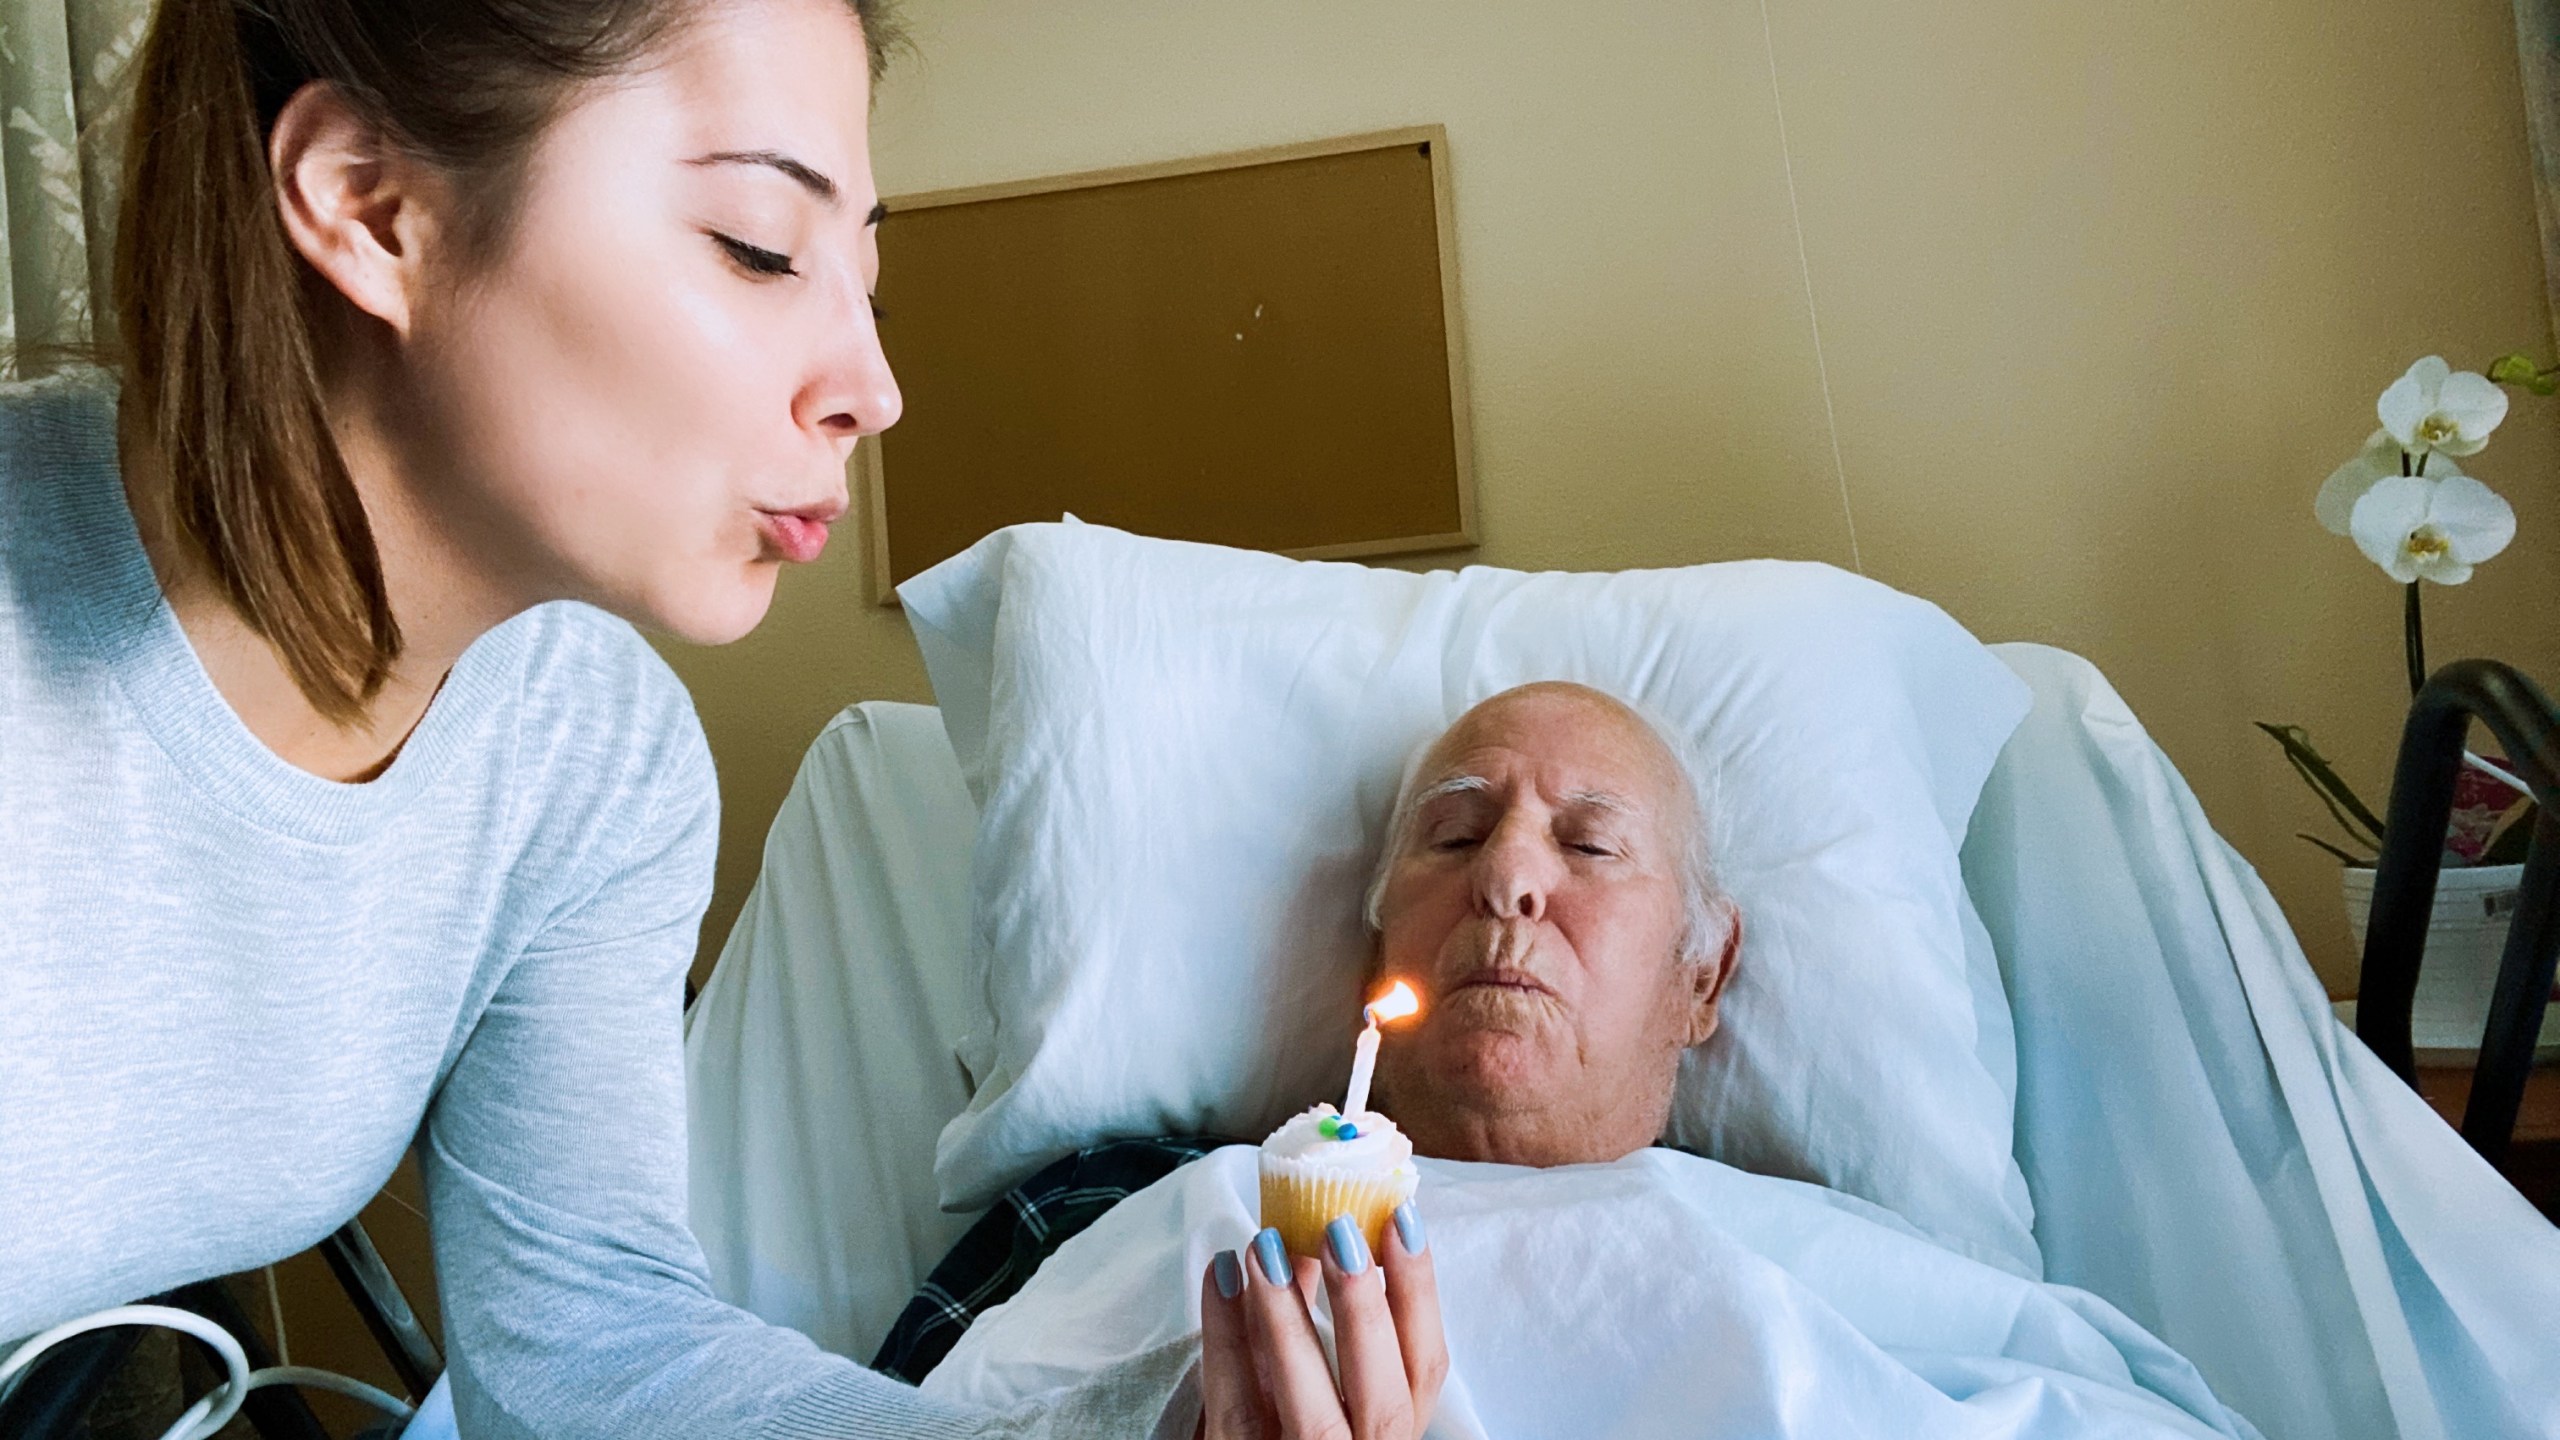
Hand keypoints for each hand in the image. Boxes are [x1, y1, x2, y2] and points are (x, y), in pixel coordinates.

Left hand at [1196, 1203, 1445, 1439]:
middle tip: (1338, 1232)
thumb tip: (1320, 1235)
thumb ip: (1328, 1320)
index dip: (1419, 1293)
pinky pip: (1236, 1408)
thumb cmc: (1284, 1415)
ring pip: (1312, 1414)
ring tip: (1265, 1247)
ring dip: (1289, 1323)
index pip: (1424, 1365)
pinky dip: (1225, 1338)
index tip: (1401, 1219)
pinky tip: (1222, 1276)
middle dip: (1363, 1310)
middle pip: (1381, 1397)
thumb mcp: (1320, 1375)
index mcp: (1392, 1424)